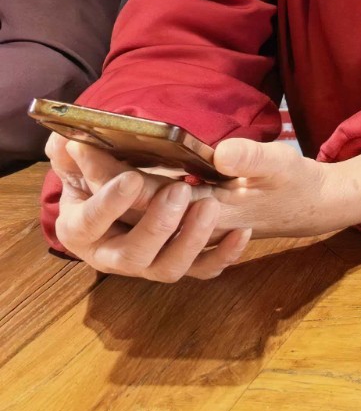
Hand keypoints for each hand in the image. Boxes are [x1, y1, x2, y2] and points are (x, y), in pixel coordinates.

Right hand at [48, 135, 250, 281]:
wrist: (126, 197)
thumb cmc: (102, 174)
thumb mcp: (83, 159)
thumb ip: (72, 150)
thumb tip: (68, 140)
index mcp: (81, 229)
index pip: (89, 223)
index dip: (108, 205)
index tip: (133, 179)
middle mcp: (111, 255)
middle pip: (131, 255)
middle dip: (157, 225)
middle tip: (181, 190)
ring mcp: (147, 264)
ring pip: (167, 269)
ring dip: (191, 240)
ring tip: (210, 205)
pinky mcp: (180, 264)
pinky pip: (203, 270)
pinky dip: (223, 255)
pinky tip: (241, 233)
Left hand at [50, 132, 360, 243]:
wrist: (313, 207)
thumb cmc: (297, 184)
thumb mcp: (284, 166)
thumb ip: (253, 159)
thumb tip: (221, 152)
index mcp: (211, 211)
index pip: (149, 197)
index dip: (113, 175)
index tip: (84, 145)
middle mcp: (192, 223)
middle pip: (132, 207)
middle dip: (99, 178)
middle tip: (68, 146)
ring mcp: (192, 223)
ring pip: (137, 210)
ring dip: (108, 186)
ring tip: (80, 156)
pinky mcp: (194, 217)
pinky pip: (151, 211)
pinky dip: (128, 194)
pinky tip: (113, 172)